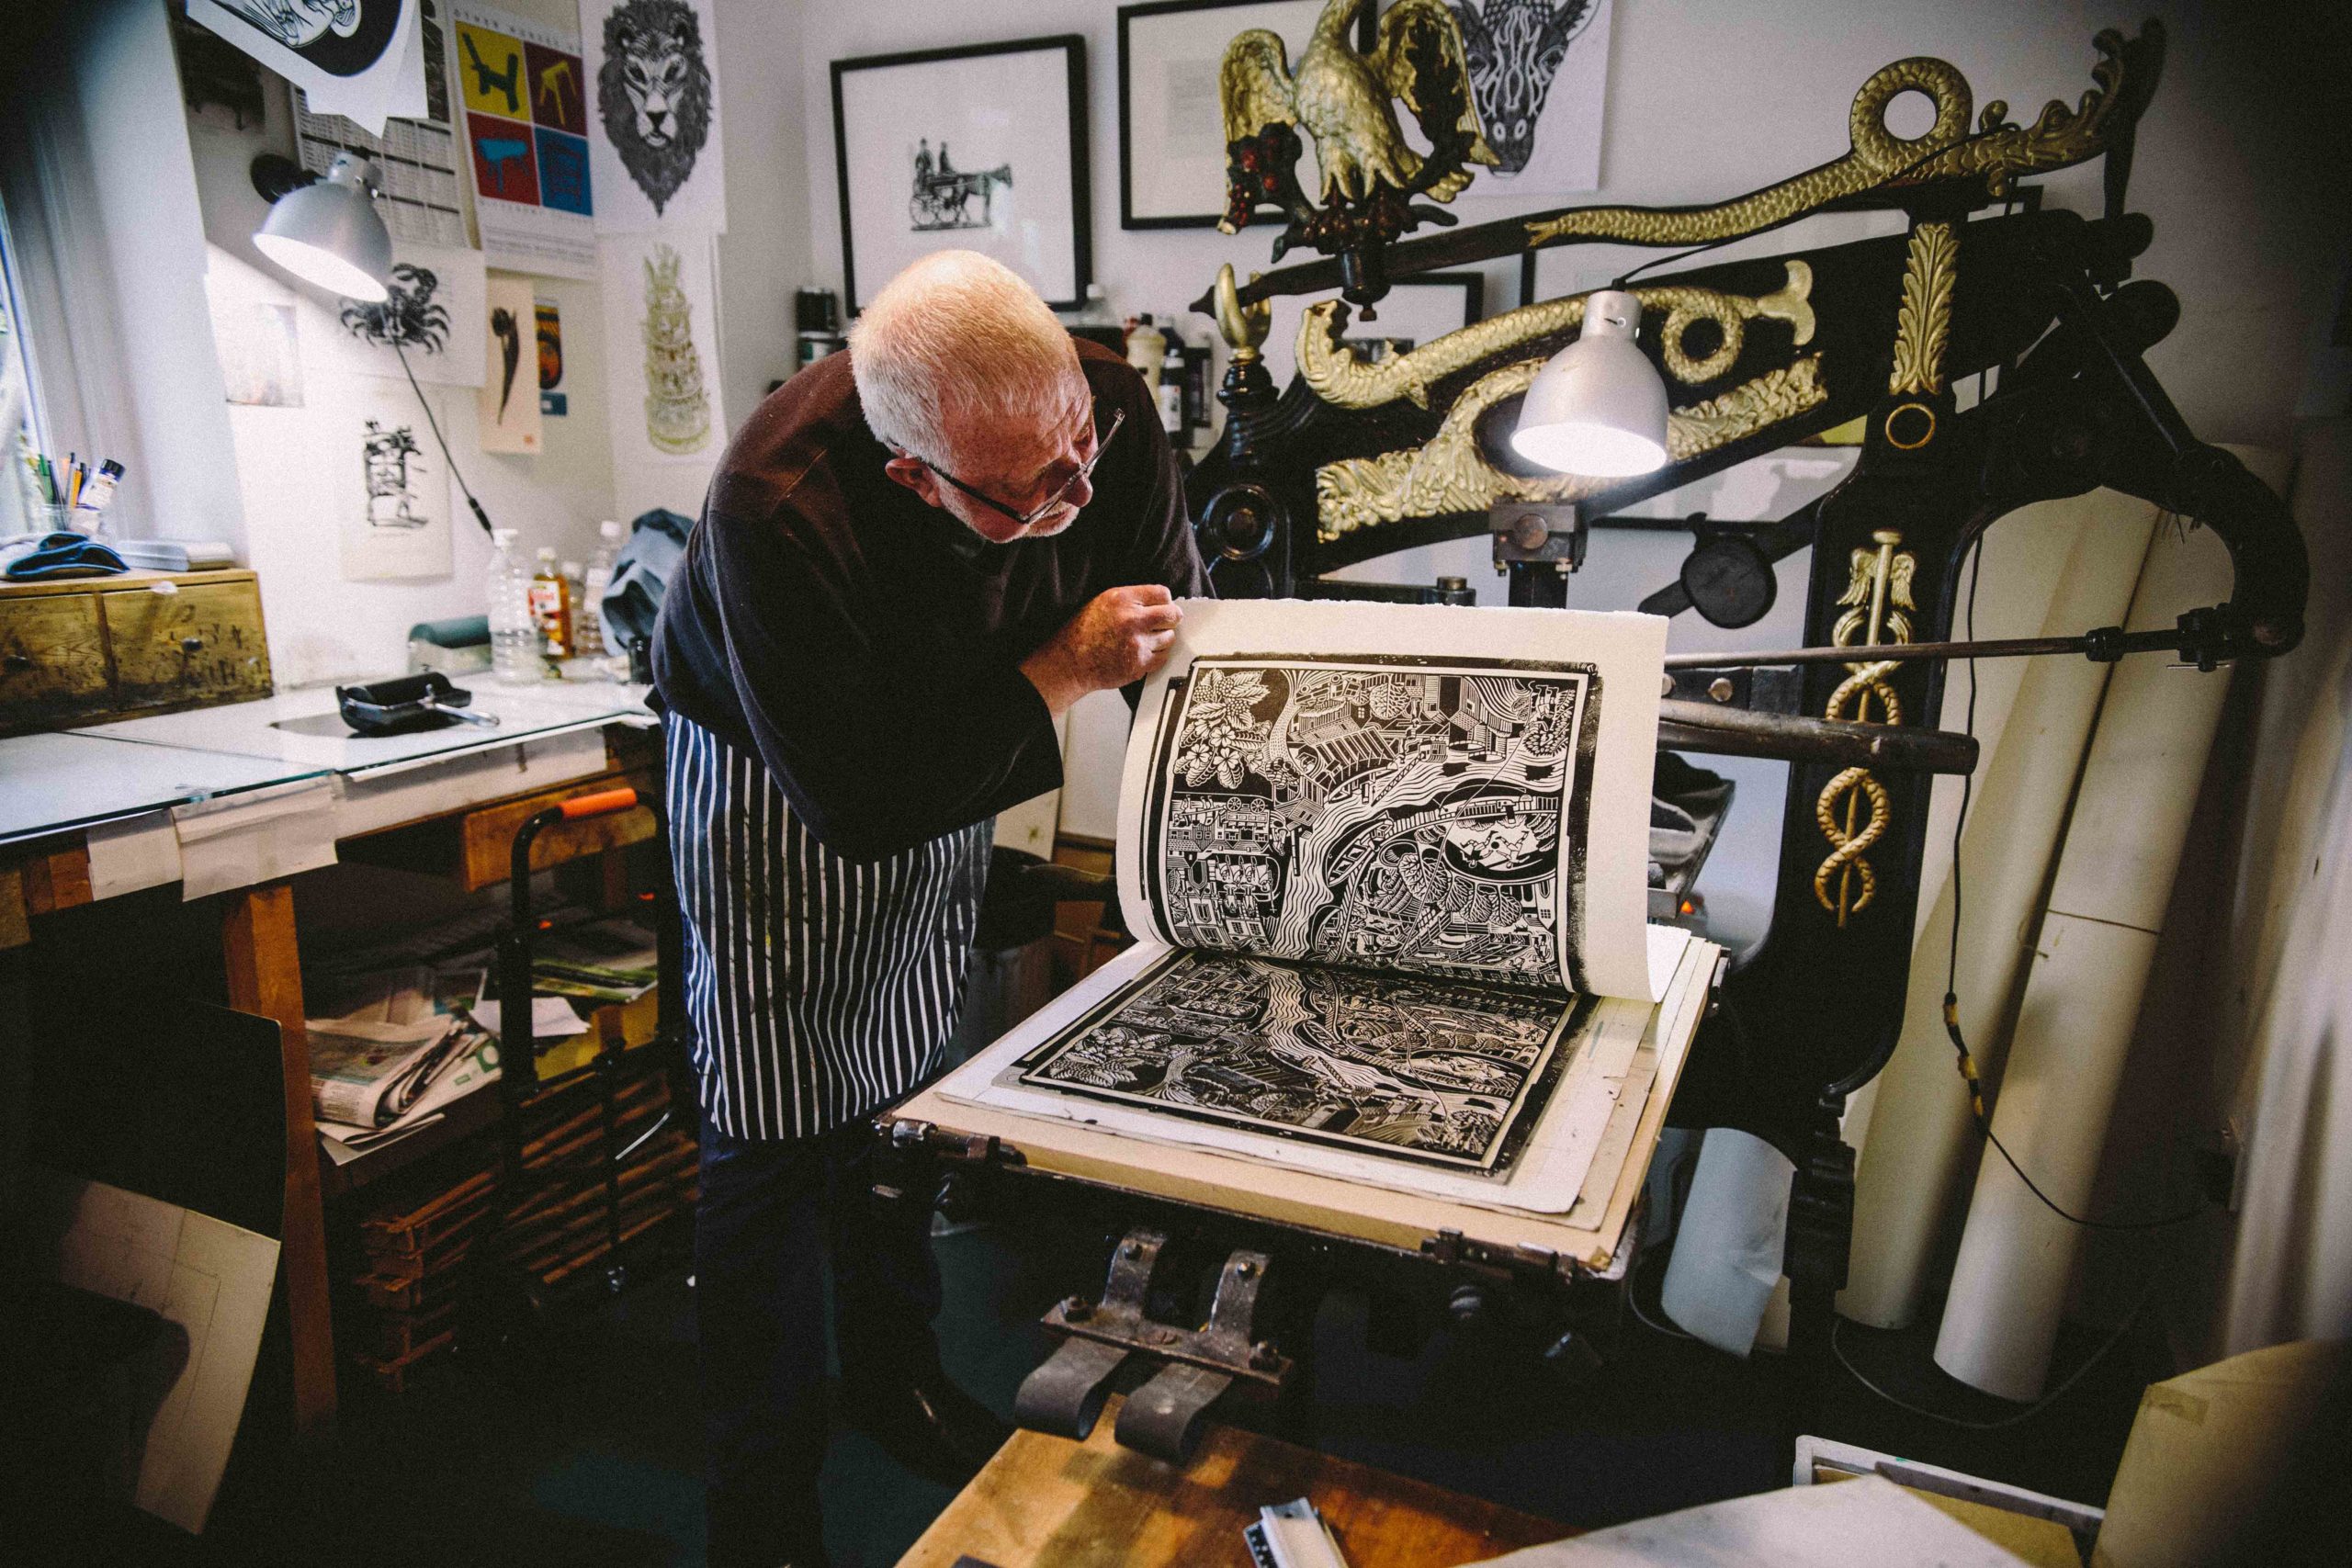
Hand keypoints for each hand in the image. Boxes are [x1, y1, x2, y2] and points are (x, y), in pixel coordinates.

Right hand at [1021, 584, 1182, 715]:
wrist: (1070, 662)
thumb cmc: (1084, 631)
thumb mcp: (1103, 601)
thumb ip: (1132, 600)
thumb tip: (1161, 602)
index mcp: (1122, 599)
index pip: (1163, 594)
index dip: (1165, 601)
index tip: (1162, 607)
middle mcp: (1132, 620)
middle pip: (1173, 615)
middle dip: (1171, 618)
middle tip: (1164, 623)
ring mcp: (1138, 644)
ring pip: (1169, 638)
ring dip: (1161, 639)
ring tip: (1144, 640)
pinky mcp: (1139, 664)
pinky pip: (1163, 657)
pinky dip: (1156, 656)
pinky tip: (1142, 653)